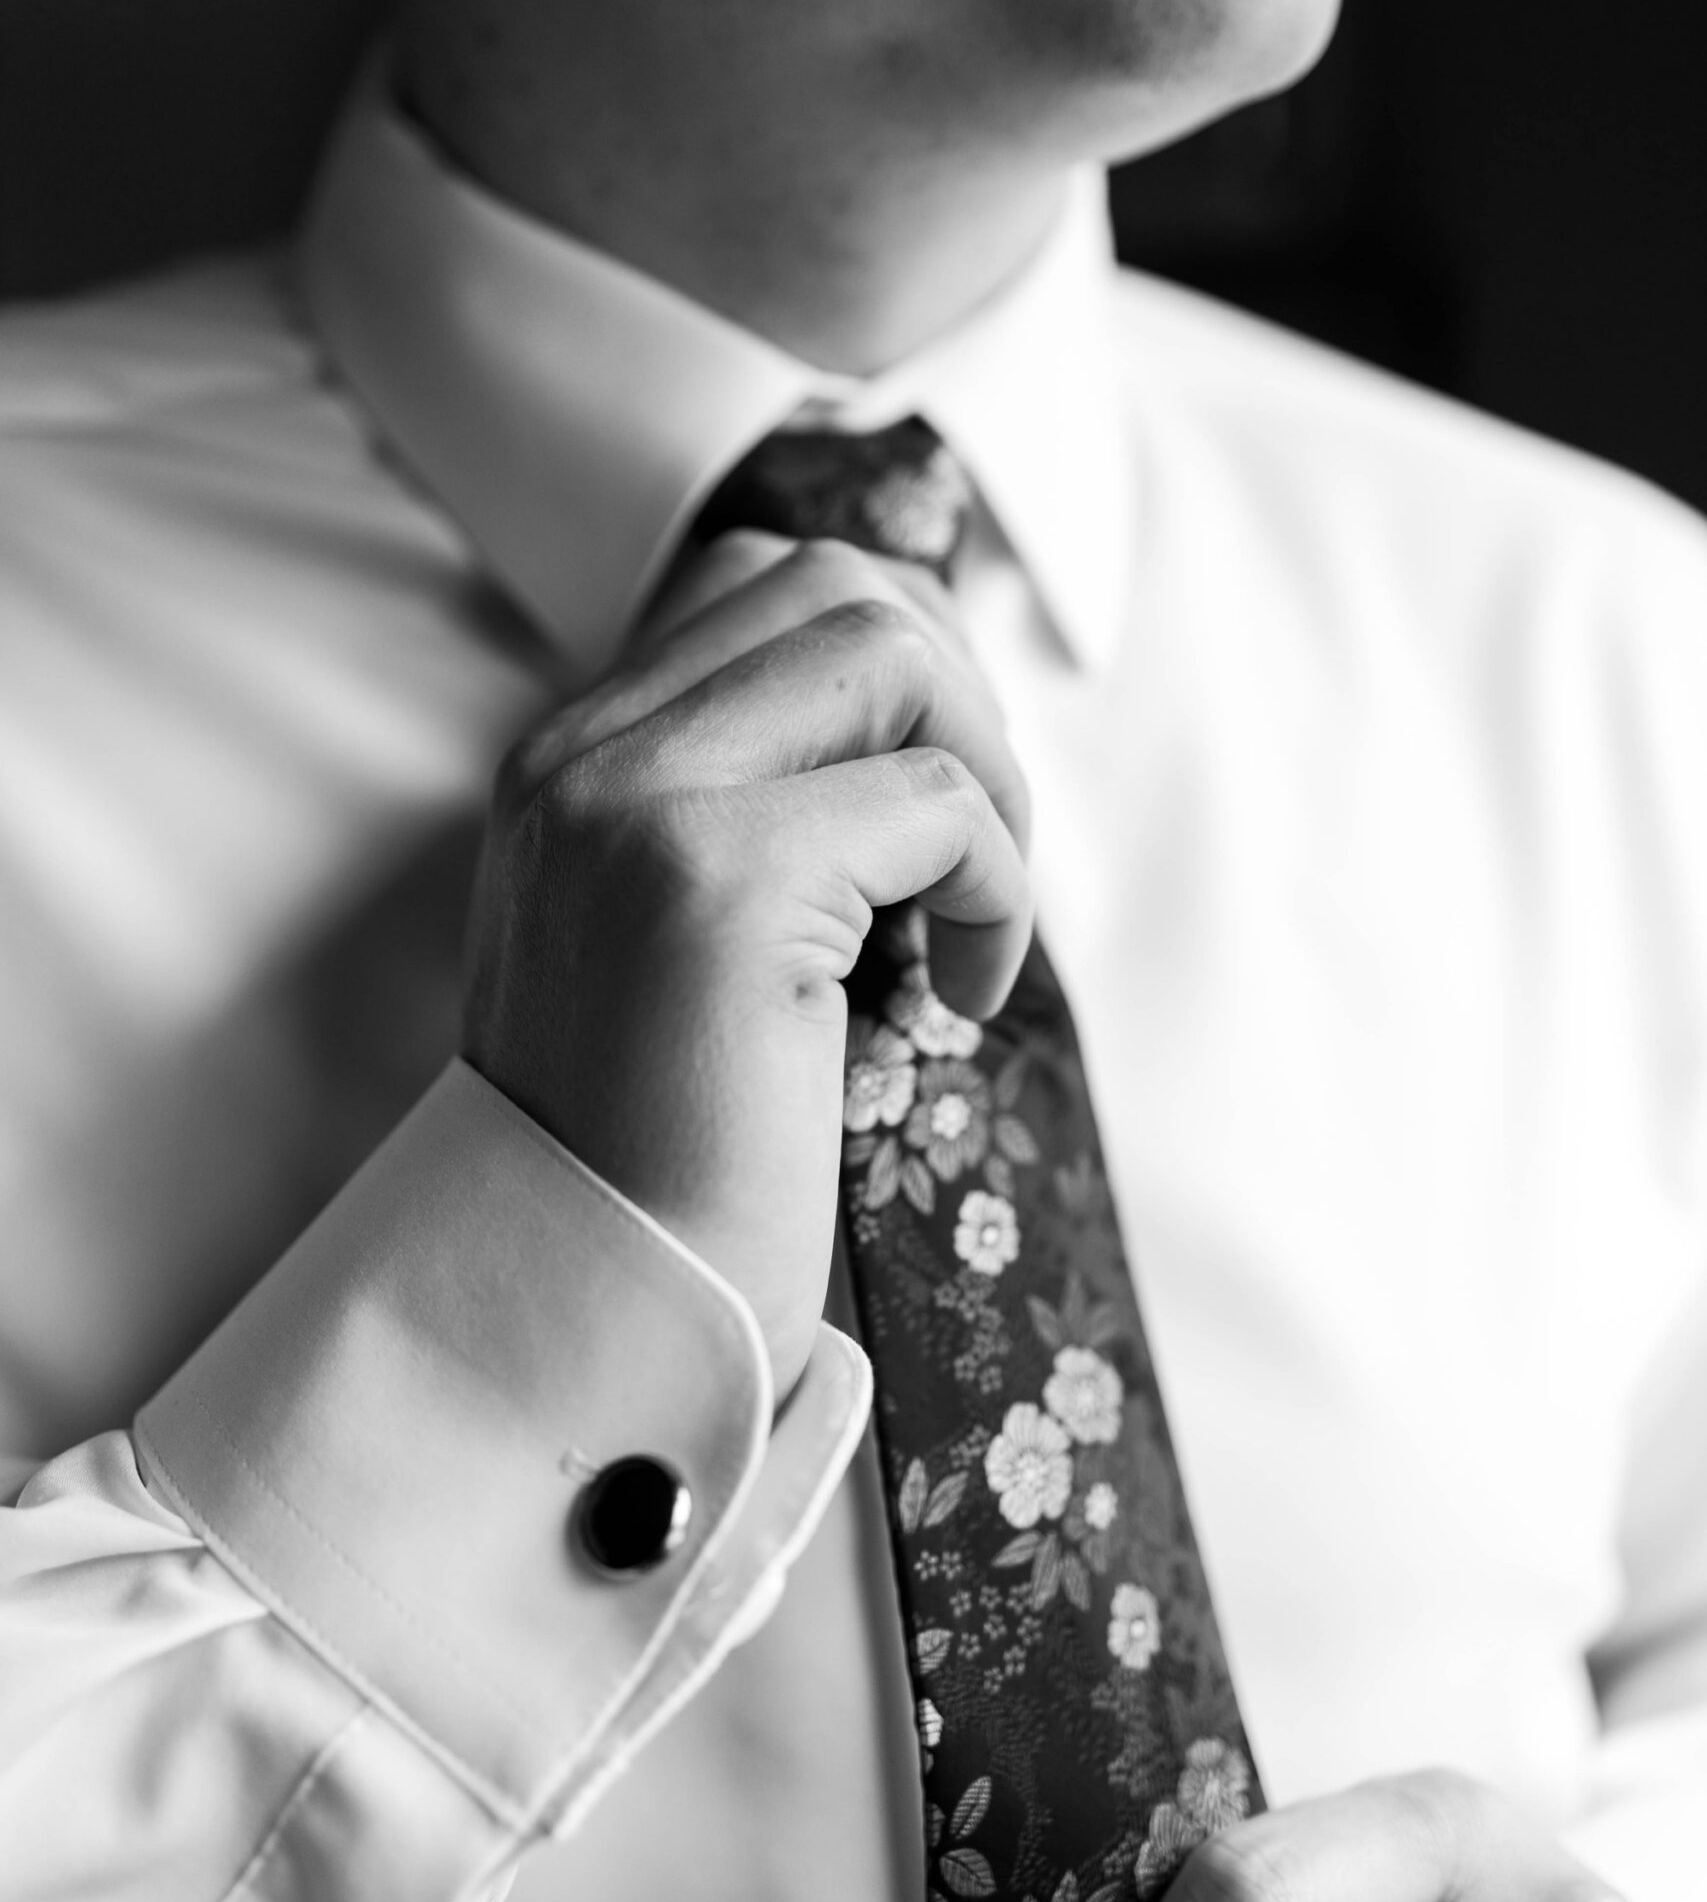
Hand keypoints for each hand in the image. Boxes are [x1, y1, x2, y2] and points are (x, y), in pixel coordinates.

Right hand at [463, 532, 1032, 1399]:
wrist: (590, 1320)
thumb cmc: (670, 1155)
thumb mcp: (687, 947)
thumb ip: (748, 814)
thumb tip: (925, 715)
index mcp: (567, 764)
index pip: (759, 581)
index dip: (897, 668)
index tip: (933, 808)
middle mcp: (579, 757)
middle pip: (835, 584)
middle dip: (958, 699)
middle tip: (972, 860)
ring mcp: (634, 804)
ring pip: (888, 646)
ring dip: (984, 776)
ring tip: (967, 918)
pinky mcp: (714, 883)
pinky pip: (938, 805)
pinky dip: (995, 890)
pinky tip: (959, 1000)